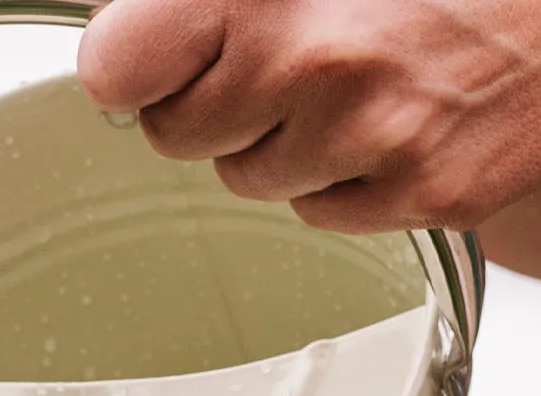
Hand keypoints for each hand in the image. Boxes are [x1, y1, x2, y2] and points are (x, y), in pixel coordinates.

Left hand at [77, 0, 540, 232]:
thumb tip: (124, 36)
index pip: (120, 63)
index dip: (128, 68)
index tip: (143, 65)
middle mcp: (315, 62)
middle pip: (176, 135)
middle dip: (210, 105)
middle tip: (272, 64)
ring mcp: (370, 136)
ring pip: (250, 179)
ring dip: (282, 141)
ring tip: (351, 81)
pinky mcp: (419, 194)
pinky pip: (325, 213)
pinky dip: (346, 177)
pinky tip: (394, 120)